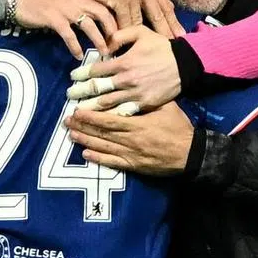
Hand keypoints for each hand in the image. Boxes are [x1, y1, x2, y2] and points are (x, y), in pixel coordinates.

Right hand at [13, 0, 117, 58]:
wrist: (20, 1)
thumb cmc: (44, 5)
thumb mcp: (67, 4)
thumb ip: (81, 12)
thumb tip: (96, 27)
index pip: (105, 8)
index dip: (115, 23)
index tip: (120, 38)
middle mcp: (77, 0)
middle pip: (102, 15)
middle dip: (112, 32)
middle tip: (116, 47)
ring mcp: (65, 9)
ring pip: (89, 25)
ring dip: (98, 40)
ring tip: (103, 53)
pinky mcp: (54, 18)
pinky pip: (69, 34)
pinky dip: (75, 46)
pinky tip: (78, 56)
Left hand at [64, 103, 193, 175]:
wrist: (190, 153)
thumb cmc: (179, 128)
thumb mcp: (167, 107)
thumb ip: (147, 102)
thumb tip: (131, 91)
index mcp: (137, 124)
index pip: (108, 120)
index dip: (90, 116)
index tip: (77, 111)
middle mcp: (130, 140)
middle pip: (101, 133)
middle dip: (83, 127)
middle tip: (67, 121)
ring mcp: (130, 154)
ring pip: (103, 147)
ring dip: (85, 141)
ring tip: (71, 134)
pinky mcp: (133, 165)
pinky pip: (112, 162)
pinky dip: (98, 159)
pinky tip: (85, 154)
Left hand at [66, 26, 180, 111]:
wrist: (186, 65)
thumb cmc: (162, 47)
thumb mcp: (141, 32)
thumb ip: (120, 35)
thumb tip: (104, 45)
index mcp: (124, 62)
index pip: (96, 70)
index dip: (81, 74)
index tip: (72, 77)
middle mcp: (126, 80)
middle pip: (96, 89)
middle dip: (80, 92)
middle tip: (69, 96)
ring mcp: (135, 94)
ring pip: (106, 104)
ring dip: (90, 108)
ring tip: (78, 112)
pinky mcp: (144, 105)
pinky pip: (123, 113)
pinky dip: (110, 117)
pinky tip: (100, 122)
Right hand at [85, 0, 183, 37]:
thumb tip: (170, 7)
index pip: (165, 6)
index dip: (174, 23)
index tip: (181, 35)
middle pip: (158, 15)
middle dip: (165, 32)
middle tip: (172, 46)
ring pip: (140, 21)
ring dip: (143, 37)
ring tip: (150, 50)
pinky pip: (124, 22)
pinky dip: (125, 34)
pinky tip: (128, 43)